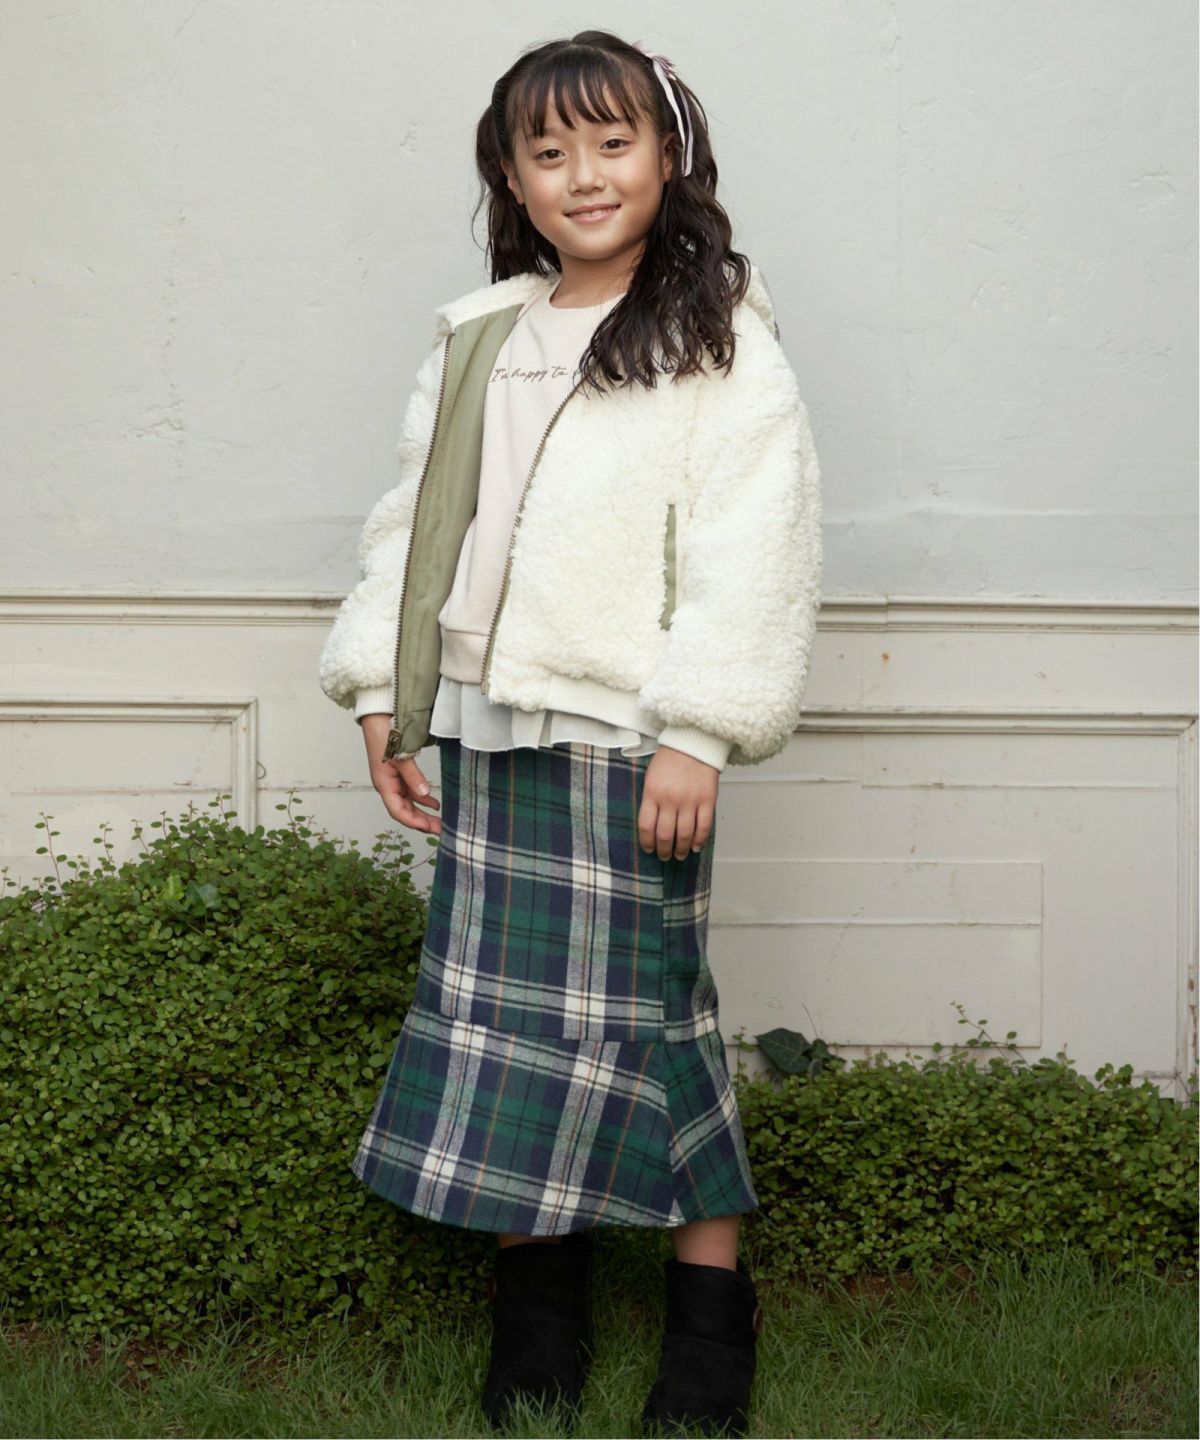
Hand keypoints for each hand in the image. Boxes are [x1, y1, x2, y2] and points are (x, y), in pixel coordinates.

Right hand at [360, 714, 441, 834]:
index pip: (398, 811)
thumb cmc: (384, 734)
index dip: (414, 822)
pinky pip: (411, 791)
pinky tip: (435, 804)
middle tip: (440, 830)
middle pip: (405, 811)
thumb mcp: (400, 756)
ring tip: (440, 821)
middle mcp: (388, 785)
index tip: (430, 828)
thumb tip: (425, 794)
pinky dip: (422, 799)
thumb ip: (413, 776)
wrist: (378, 716)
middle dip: (421, 822)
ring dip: (423, 812)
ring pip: (409, 803)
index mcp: (384, 784)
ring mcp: (393, 780)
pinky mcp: (398, 773)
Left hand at [638, 746, 717, 860]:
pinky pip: (703, 827)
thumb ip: (651, 801)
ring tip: (679, 855)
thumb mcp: (651, 778)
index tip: (649, 849)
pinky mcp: (707, 800)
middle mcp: (670, 800)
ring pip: (684, 835)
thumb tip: (652, 827)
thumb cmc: (669, 760)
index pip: (646, 827)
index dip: (647, 843)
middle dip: (663, 851)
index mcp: (652, 793)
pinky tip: (694, 846)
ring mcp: (690, 801)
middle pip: (665, 835)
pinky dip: (699, 840)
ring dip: (680, 850)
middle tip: (664, 856)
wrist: (693, 743)